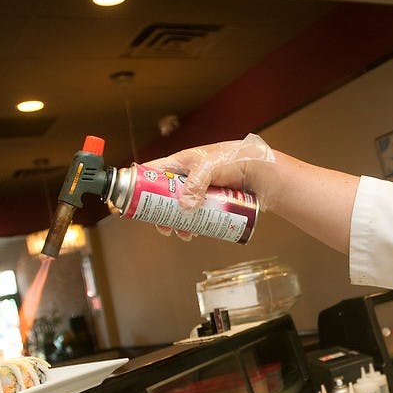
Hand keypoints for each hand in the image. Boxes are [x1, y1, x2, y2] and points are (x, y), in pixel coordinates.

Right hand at [143, 133, 274, 239]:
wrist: (262, 170)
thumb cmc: (235, 159)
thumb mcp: (209, 167)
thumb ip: (195, 185)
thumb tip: (184, 208)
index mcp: (181, 162)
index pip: (152, 172)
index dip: (139, 185)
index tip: (131, 200)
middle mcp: (188, 176)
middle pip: (164, 196)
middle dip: (161, 213)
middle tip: (163, 227)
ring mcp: (200, 189)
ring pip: (181, 209)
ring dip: (178, 222)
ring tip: (182, 233)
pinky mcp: (212, 200)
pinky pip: (197, 214)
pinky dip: (193, 224)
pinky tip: (195, 233)